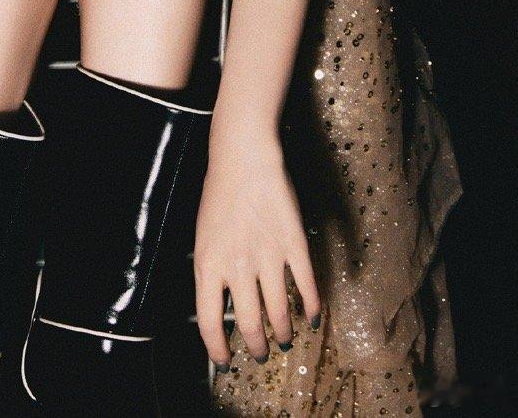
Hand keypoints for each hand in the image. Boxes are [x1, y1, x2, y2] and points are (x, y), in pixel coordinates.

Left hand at [193, 135, 320, 367]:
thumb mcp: (204, 235)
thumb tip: (220, 300)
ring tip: (285, 339)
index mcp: (208, 264)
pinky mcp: (293, 245)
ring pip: (279, 312)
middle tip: (262, 354)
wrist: (244, 158)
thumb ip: (212, 269)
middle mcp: (238, 267)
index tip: (225, 360)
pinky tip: (313, 316)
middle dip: (257, 346)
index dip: (217, 348)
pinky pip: (306, 285)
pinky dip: (312, 306)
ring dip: (283, 332)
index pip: (210, 321)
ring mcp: (268, 257)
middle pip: (249, 324)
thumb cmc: (220, 193)